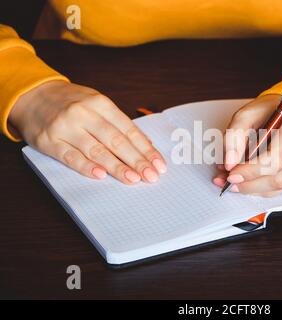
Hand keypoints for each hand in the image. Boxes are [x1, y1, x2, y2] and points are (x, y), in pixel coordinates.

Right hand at [9, 80, 166, 183]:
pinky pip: (70, 156)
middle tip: (151, 176)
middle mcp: (83, 113)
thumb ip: (120, 123)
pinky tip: (101, 175)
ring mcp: (65, 127)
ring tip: (134, 179)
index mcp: (100, 103)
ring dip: (117, 167)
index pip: (129, 130)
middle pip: (115, 141)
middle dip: (136, 160)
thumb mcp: (97, 104)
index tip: (159, 164)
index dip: (145, 149)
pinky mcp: (49, 141)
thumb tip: (146, 144)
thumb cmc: (72, 103)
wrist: (32, 96)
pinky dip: (86, 167)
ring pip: (96, 150)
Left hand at [213, 94, 281, 196]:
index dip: (252, 172)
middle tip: (229, 180)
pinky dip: (263, 188)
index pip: (276, 159)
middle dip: (250, 184)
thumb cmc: (267, 112)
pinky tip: (250, 181)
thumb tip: (230, 164)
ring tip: (235, 181)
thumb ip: (234, 137)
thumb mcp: (245, 115)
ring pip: (280, 187)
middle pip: (279, 178)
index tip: (232, 174)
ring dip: (253, 189)